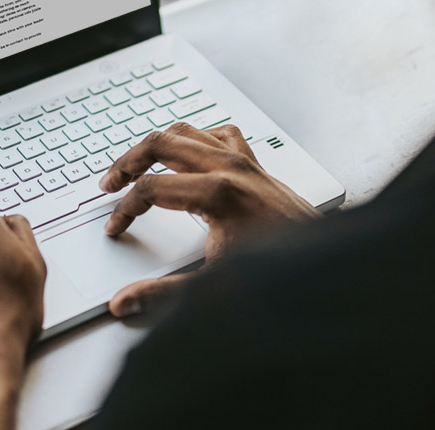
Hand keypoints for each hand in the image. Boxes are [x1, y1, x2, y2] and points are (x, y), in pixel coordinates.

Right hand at [99, 123, 319, 316]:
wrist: (324, 265)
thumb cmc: (277, 273)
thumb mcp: (214, 285)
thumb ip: (162, 294)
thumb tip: (123, 303)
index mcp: (217, 193)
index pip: (151, 190)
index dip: (124, 210)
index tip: (115, 229)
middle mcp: (229, 168)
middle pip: (161, 143)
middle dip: (127, 162)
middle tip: (110, 185)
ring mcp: (244, 160)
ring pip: (186, 131)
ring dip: (155, 145)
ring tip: (135, 165)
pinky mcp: (255, 163)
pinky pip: (218, 133)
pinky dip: (195, 138)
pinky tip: (186, 155)